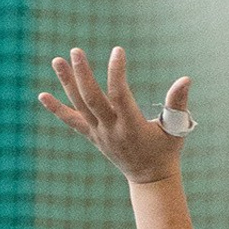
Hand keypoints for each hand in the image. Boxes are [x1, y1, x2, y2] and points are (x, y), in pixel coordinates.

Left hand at [38, 46, 190, 185]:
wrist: (149, 178)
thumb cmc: (166, 150)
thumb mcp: (176, 128)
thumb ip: (178, 104)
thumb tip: (186, 79)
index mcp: (132, 126)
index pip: (120, 95)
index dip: (117, 72)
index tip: (117, 50)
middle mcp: (111, 130)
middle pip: (92, 99)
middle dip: (83, 74)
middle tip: (76, 51)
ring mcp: (99, 133)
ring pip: (79, 105)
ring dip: (67, 82)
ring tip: (56, 60)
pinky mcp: (92, 136)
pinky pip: (71, 121)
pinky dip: (56, 108)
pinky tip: (42, 95)